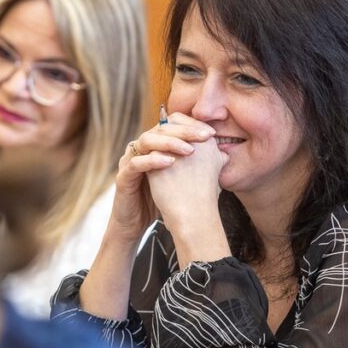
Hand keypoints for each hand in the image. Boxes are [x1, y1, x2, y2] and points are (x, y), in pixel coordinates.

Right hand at [106, 111, 215, 243]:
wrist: (138, 222)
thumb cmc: (161, 199)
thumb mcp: (183, 178)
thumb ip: (198, 165)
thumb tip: (224, 155)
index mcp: (154, 146)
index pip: (171, 125)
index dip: (191, 125)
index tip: (211, 133)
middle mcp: (141, 149)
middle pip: (160, 128)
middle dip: (184, 130)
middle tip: (204, 136)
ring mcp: (129, 161)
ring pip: (146, 140)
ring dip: (169, 142)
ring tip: (189, 150)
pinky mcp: (123, 177)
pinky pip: (135, 163)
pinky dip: (152, 160)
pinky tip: (170, 163)